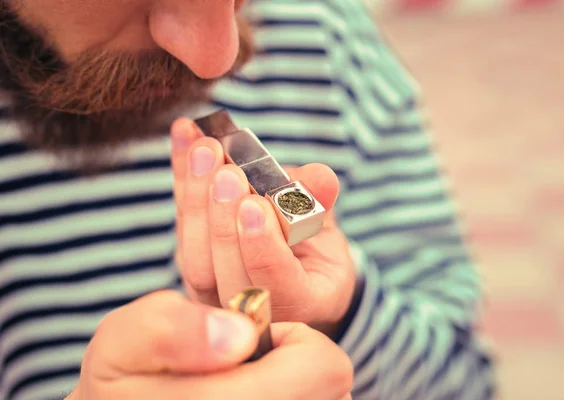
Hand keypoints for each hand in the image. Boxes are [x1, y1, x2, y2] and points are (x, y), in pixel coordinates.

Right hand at [70, 290, 352, 399]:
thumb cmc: (122, 385)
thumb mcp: (123, 343)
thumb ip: (172, 329)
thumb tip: (238, 335)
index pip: (324, 367)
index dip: (292, 338)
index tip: (246, 340)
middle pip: (334, 390)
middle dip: (296, 365)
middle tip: (242, 368)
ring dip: (295, 388)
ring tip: (242, 389)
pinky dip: (292, 398)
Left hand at [170, 118, 355, 335]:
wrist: (290, 258)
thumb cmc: (315, 246)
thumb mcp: (328, 227)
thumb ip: (321, 203)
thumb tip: (319, 179)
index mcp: (297, 306)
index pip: (274, 287)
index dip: (262, 248)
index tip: (255, 206)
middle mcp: (245, 309)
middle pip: (219, 272)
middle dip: (221, 217)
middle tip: (228, 172)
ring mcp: (210, 289)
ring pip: (192, 252)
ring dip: (195, 195)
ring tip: (205, 149)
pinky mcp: (190, 259)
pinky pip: (181, 222)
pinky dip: (182, 177)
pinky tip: (185, 136)